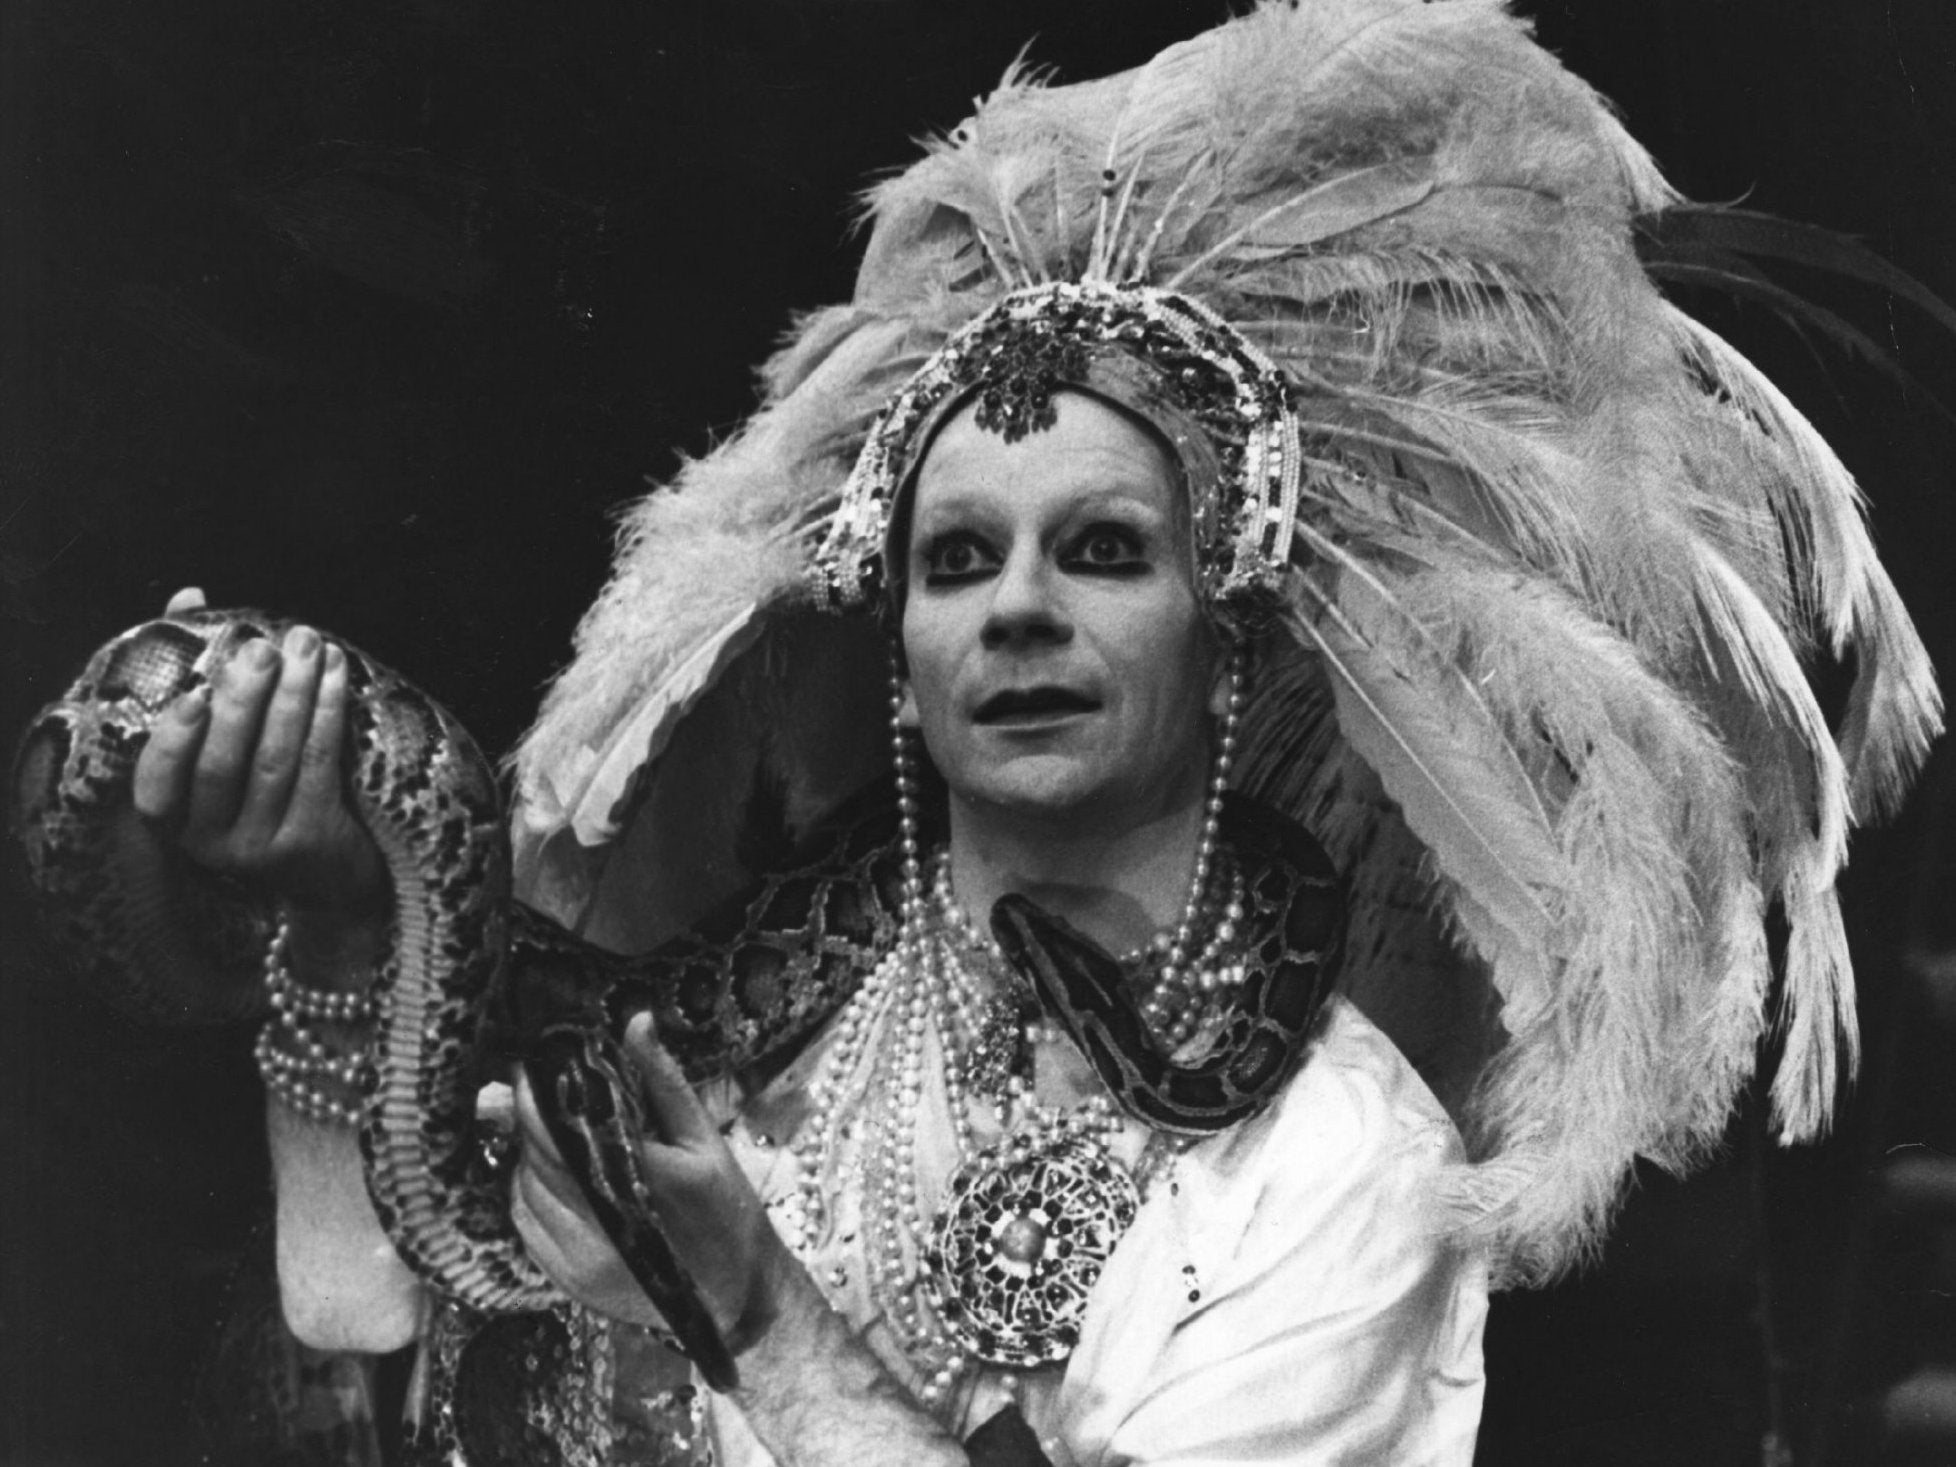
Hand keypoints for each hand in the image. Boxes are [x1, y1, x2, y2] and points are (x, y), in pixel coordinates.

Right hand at [132, 587, 387, 937]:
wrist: (332, 877)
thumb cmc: (265, 791)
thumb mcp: (224, 746)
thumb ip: (200, 670)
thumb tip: (189, 595)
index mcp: (175, 821)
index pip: (156, 788)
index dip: (172, 743)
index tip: (194, 694)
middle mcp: (210, 843)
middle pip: (223, 766)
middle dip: (245, 699)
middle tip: (265, 646)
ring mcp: (261, 848)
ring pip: (275, 761)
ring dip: (295, 696)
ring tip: (309, 644)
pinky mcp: (311, 842)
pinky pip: (319, 767)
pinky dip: (327, 715)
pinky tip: (336, 676)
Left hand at [511, 1015, 790, 1349]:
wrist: (734, 1298)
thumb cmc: (727, 1211)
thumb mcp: (705, 1138)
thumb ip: (663, 1080)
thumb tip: (635, 1020)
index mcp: (649, 1180)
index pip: (565, 1132)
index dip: (536, 1097)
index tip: (531, 1065)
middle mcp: (609, 1224)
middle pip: (538, 1160)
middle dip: (529, 1120)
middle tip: (534, 1088)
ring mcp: (584, 1260)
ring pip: (525, 1192)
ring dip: (527, 1157)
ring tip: (549, 1133)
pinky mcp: (570, 1283)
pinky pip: (525, 1227)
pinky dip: (527, 1195)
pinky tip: (551, 1177)